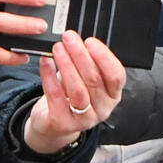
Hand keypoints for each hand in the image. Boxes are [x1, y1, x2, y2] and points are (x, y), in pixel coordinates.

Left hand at [21, 31, 125, 153]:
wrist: (53, 124)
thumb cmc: (71, 97)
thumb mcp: (86, 79)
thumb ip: (87, 62)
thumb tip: (77, 39)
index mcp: (113, 95)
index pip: (116, 75)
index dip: (104, 56)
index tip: (89, 41)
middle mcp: (102, 108)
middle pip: (94, 79)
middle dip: (80, 55)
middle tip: (68, 38)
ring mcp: (83, 119)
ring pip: (77, 89)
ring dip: (66, 65)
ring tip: (58, 49)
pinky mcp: (63, 123)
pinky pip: (56, 96)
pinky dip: (49, 76)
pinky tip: (46, 62)